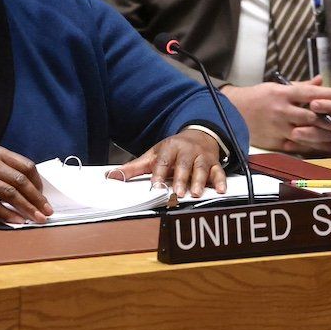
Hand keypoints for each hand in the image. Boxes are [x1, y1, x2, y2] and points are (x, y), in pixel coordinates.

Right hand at [0, 146, 52, 224]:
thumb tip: (32, 189)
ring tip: (37, 219)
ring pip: (10, 194)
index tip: (42, 196)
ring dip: (27, 209)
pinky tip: (19, 221)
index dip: (38, 182)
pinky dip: (9, 215)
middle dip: (37, 198)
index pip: (25, 166)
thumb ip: (6, 169)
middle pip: (20, 181)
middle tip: (46, 211)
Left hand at [110, 129, 224, 197]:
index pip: (162, 161)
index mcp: (169, 148)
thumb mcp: (152, 156)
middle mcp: (186, 151)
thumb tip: (110, 177)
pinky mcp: (214, 163)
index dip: (159, 174)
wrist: (197, 136)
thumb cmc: (172, 150)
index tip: (156, 186)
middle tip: (178, 193)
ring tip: (196, 193)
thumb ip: (132, 169)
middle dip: (181, 178)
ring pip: (201, 168)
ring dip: (199, 181)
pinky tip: (220, 190)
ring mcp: (201, 157)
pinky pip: (219, 171)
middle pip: (183, 165)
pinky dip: (220, 180)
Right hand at [222, 77, 330, 151]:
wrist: (232, 112)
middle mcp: (281, 110)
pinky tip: (325, 147)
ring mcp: (278, 127)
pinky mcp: (274, 141)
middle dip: (330, 120)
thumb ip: (300, 86)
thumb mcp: (276, 86)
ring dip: (324, 136)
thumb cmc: (256, 97)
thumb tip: (319, 80)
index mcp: (282, 94)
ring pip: (306, 133)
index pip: (309, 93)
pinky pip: (296, 145)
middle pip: (310, 116)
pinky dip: (312, 147)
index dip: (327, 94)